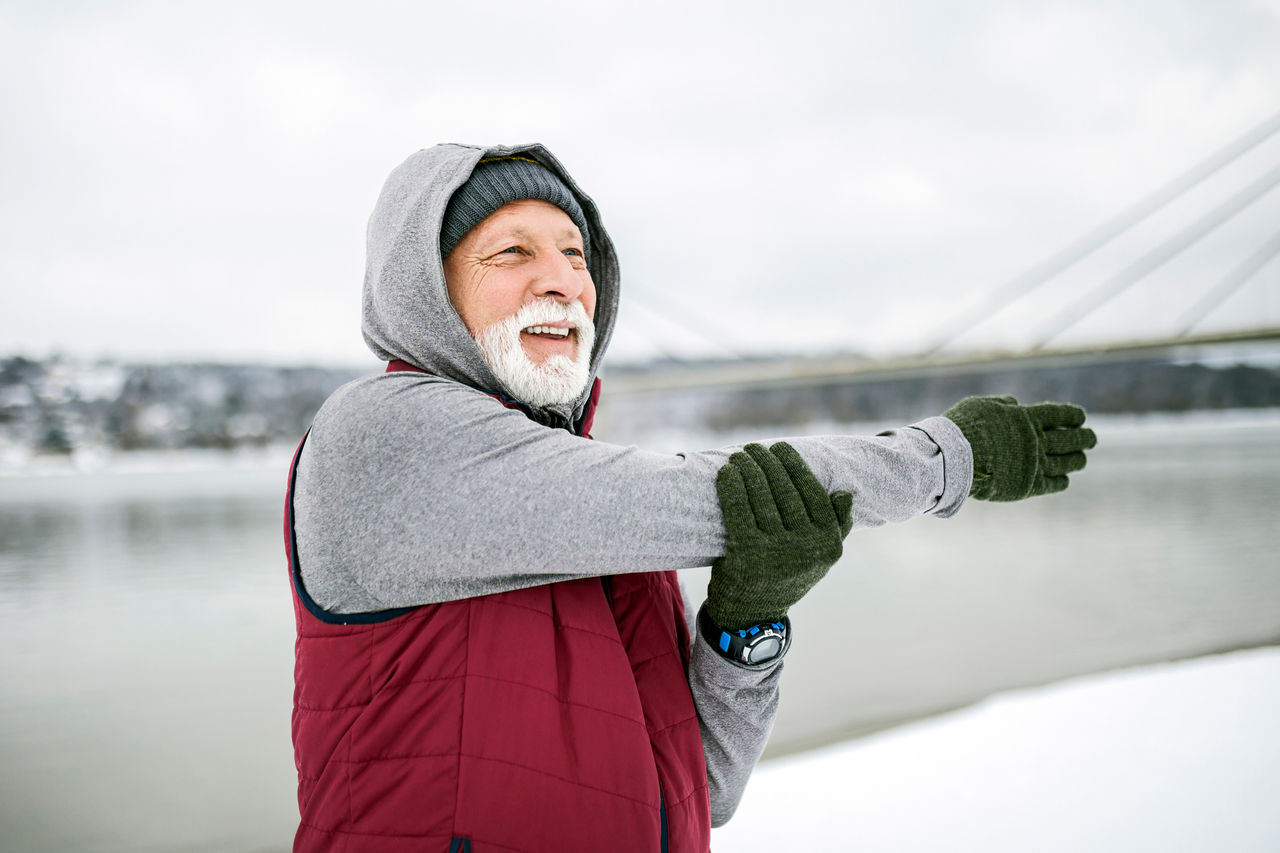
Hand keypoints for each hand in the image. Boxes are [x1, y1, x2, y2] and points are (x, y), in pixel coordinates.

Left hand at [706, 442, 853, 629]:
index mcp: (829, 543)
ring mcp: (777, 551)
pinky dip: (731, 486)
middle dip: (767, 462)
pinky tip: (726, 472)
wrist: (753, 613)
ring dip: (748, 469)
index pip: (812, 492)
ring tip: (740, 455)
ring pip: (760, 496)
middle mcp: (807, 547)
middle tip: (754, 448)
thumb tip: (845, 493)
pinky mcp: (747, 554)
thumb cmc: (787, 575)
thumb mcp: (820, 557)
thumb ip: (837, 526)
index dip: (794, 465)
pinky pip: (738, 509)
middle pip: (784, 490)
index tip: (780, 448)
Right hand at [943, 396, 1096, 500]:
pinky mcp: (1029, 486)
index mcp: (1027, 418)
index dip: (1073, 415)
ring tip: (1082, 458)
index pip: (1060, 414)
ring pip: (1067, 462)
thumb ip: (1002, 405)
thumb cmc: (962, 429)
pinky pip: (1054, 483)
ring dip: (1077, 459)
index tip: (1081, 417)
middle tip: (1092, 438)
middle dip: (1084, 437)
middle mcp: (1036, 441)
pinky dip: (1062, 480)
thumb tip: (1016, 404)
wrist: (952, 460)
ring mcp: (1035, 464)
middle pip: (1070, 438)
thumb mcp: (980, 406)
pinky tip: (1065, 479)